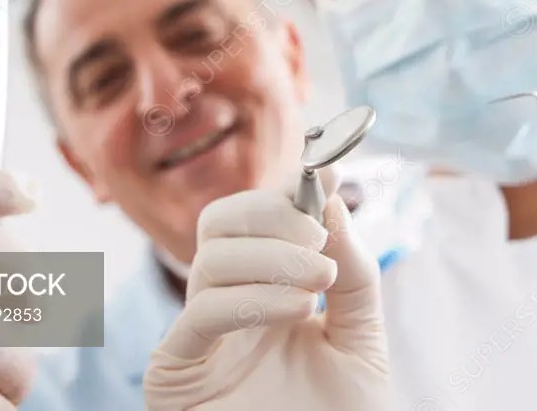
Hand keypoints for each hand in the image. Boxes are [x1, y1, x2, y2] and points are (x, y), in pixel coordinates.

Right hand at [143, 178, 389, 409]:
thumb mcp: (360, 339)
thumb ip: (353, 273)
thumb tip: (331, 197)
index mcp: (266, 291)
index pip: (259, 219)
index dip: (288, 188)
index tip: (330, 164)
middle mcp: (228, 304)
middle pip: (220, 221)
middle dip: (270, 213)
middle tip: (315, 234)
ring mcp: (198, 336)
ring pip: (210, 257)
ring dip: (270, 257)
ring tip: (316, 284)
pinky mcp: (176, 371)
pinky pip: (200, 312)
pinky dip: (250, 298)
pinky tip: (295, 312)